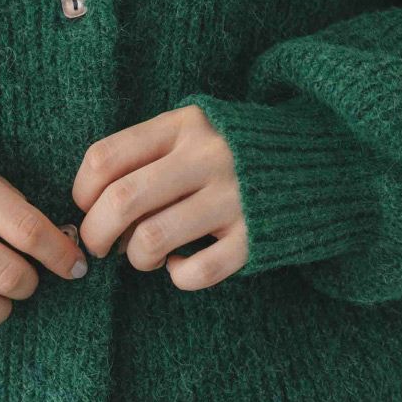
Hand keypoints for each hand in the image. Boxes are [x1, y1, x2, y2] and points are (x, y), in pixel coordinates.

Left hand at [71, 104, 245, 288]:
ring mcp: (233, 198)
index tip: (88, 208)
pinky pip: (196, 273)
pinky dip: (178, 276)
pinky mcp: (254, 238)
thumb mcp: (193, 131)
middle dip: (95, 234)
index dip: (81, 193)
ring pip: (152, 239)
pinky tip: (183, 264)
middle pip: (121, 200)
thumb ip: (147, 155)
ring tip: (146, 255)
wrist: (320, 159)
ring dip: (136, 258)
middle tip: (100, 247)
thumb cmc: (233, 153)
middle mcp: (207, 157)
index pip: (105, 158)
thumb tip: (92, 208)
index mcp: (184, 125)